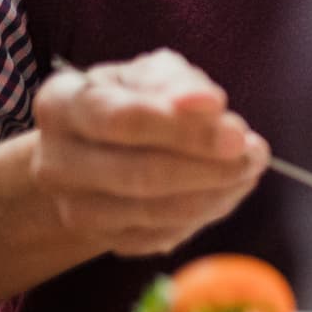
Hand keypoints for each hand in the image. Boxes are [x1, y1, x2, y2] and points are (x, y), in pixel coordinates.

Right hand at [29, 50, 268, 258]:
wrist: (102, 148)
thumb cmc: (136, 97)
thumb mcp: (153, 73)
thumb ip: (178, 83)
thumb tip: (207, 103)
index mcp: (61, 105)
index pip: (121, 121)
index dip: (184, 130)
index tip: (237, 132)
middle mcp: (55, 162)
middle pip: (139, 174)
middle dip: (209, 166)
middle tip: (256, 154)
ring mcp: (75, 207)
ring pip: (155, 212)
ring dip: (216, 192)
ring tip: (249, 167)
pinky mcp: (104, 239)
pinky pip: (163, 235)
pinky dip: (205, 213)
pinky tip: (227, 189)